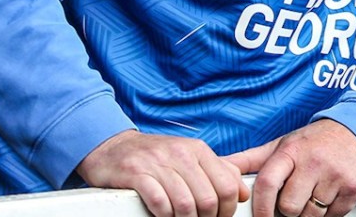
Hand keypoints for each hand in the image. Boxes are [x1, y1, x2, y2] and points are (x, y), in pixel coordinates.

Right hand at [76, 130, 249, 216]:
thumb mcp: (190, 156)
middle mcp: (181, 154)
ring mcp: (158, 164)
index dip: (228, 209)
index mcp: (198, 150)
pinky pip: (160, 203)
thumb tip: (242, 193)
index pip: (227, 184)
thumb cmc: (157, 156)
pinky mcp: (136, 174)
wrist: (113, 146)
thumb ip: (219, 170)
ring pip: (186, 204)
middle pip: (208, 198)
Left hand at [226, 119, 355, 216]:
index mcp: (292, 150)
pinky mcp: (353, 187)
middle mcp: (315, 161)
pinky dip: (329, 212)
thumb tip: (220, 167)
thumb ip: (250, 159)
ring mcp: (336, 175)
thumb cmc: (315, 142)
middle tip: (296, 195)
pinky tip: (329, 194)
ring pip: (311, 215)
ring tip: (313, 192)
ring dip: (309, 212)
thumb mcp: (283, 145)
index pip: (268, 184)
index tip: (262, 216)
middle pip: (289, 207)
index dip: (261, 207)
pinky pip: (333, 216)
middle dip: (290, 208)